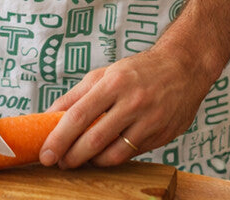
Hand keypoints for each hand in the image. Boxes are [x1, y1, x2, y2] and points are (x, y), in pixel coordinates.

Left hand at [39, 41, 212, 168]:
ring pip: (113, 155)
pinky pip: (131, 155)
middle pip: (94, 140)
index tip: (46, 153)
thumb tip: (48, 115)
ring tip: (81, 158)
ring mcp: (149, 121)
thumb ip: (76, 95)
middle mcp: (133, 102)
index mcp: (114, 82)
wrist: (183, 67)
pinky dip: (113, 158)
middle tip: (59, 162)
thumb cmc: (139, 70)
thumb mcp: (105, 73)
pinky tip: (104, 154)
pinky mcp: (162, 136)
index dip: (59, 138)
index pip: (79, 115)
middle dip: (71, 157)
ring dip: (92, 162)